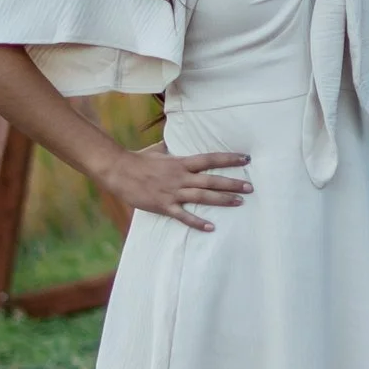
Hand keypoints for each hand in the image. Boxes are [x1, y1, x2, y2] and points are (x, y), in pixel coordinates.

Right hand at [105, 142, 250, 231]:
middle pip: (211, 180)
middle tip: (251, 187)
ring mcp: (173, 192)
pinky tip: (211, 227)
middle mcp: (180, 177)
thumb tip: (174, 142)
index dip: (228, 159)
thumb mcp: (158, 150)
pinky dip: (197, 222)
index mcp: (181, 162)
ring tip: (239, 202)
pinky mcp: (163, 205)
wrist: (118, 170)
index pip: (210, 159)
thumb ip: (170, 148)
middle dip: (232, 183)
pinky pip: (183, 216)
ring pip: (202, 196)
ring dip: (222, 200)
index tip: (246, 158)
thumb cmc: (138, 159)